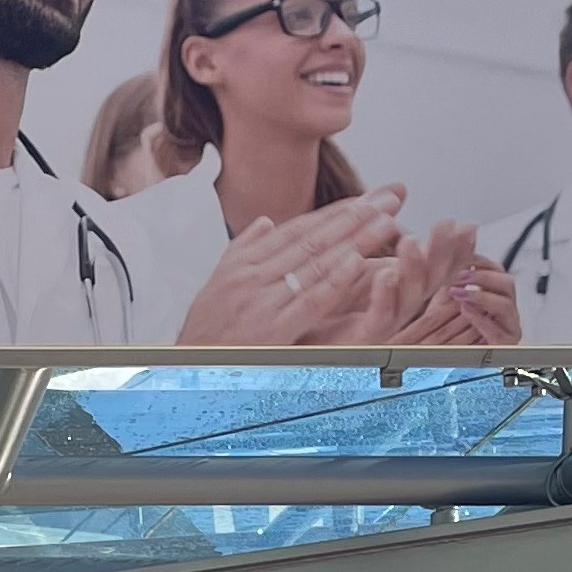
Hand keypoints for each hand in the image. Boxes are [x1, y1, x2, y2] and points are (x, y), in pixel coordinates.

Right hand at [176, 190, 404, 346]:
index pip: (297, 229)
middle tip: (390, 197)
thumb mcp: (215, 287)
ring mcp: (259, 302)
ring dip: (356, 239)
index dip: (336, 211)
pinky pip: (310, 299)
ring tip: (388, 221)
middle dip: (356, 215)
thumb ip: (242, 251)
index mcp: (241, 264)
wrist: (180, 373)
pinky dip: (336, 279)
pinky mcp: (269, 330)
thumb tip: (266, 222)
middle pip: (312, 238)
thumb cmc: (201, 336)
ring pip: (316, 261)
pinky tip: (360, 261)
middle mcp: (250, 277)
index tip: (367, 198)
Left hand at [449, 255, 520, 343]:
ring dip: (480, 296)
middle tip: (460, 277)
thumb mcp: (450, 304)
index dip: (482, 263)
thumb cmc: (451, 334)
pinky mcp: (505, 345)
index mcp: (497, 296)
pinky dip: (481, 319)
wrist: (452, 362)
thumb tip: (450, 260)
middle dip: (482, 278)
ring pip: (505, 305)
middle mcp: (507, 310)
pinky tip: (466, 311)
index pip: (498, 271)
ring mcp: (509, 327)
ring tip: (459, 294)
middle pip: (506, 284)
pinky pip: (498, 331)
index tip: (464, 260)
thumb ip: (454, 284)